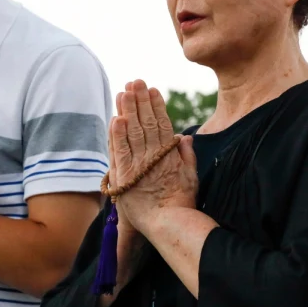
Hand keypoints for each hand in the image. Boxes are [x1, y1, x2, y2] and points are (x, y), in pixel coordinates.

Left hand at [109, 80, 197, 234]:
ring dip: (128, 110)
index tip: (153, 89)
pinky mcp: (125, 176)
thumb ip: (188, 155)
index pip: (162, 123)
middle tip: (136, 81)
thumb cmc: (182, 205)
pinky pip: (120, 150)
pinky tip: (116, 117)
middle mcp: (154, 156)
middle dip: (140, 100)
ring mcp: (139, 164)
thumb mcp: (191, 177)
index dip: (156, 105)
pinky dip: (117, 134)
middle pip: (145, 122)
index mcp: (170, 154)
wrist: (169, 225)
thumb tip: (184, 136)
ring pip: (132, 132)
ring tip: (124, 91)